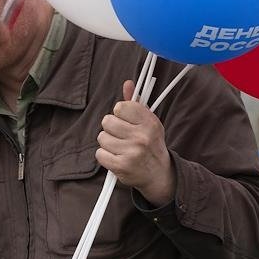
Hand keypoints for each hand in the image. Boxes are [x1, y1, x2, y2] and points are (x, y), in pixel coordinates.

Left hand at [96, 80, 174, 206]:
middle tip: (121, 135)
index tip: (125, 120)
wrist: (159, 174)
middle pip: (107, 121)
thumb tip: (128, 83)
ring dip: (107, 142)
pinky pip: (99, 154)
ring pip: (102, 138)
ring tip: (119, 147)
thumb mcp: (147, 122)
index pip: (121, 106)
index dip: (119, 113)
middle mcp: (142, 137)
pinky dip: (105, 156)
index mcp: (149, 122)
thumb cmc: (150, 144)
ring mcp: (132, 152)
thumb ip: (135, 103)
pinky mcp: (122, 167)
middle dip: (111, 128)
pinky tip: (116, 157)